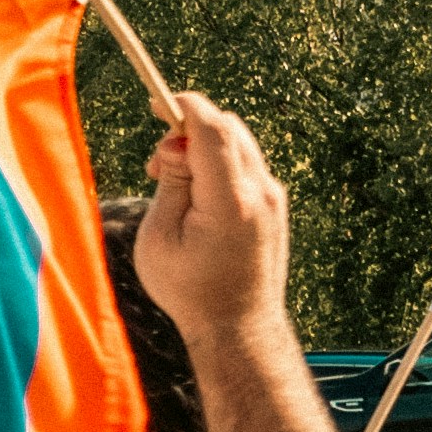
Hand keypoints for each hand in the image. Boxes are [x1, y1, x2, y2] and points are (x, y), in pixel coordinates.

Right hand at [131, 96, 294, 352]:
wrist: (238, 328)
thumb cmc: (189, 291)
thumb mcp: (159, 238)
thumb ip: (170, 183)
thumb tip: (177, 144)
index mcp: (229, 202)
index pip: (212, 129)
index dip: (182, 106)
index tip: (156, 103)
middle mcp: (260, 193)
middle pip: (227, 128)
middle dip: (187, 130)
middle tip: (158, 167)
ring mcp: (273, 197)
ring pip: (238, 141)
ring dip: (202, 146)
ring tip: (175, 183)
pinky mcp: (274, 204)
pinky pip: (246, 162)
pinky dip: (218, 162)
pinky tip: (198, 194)